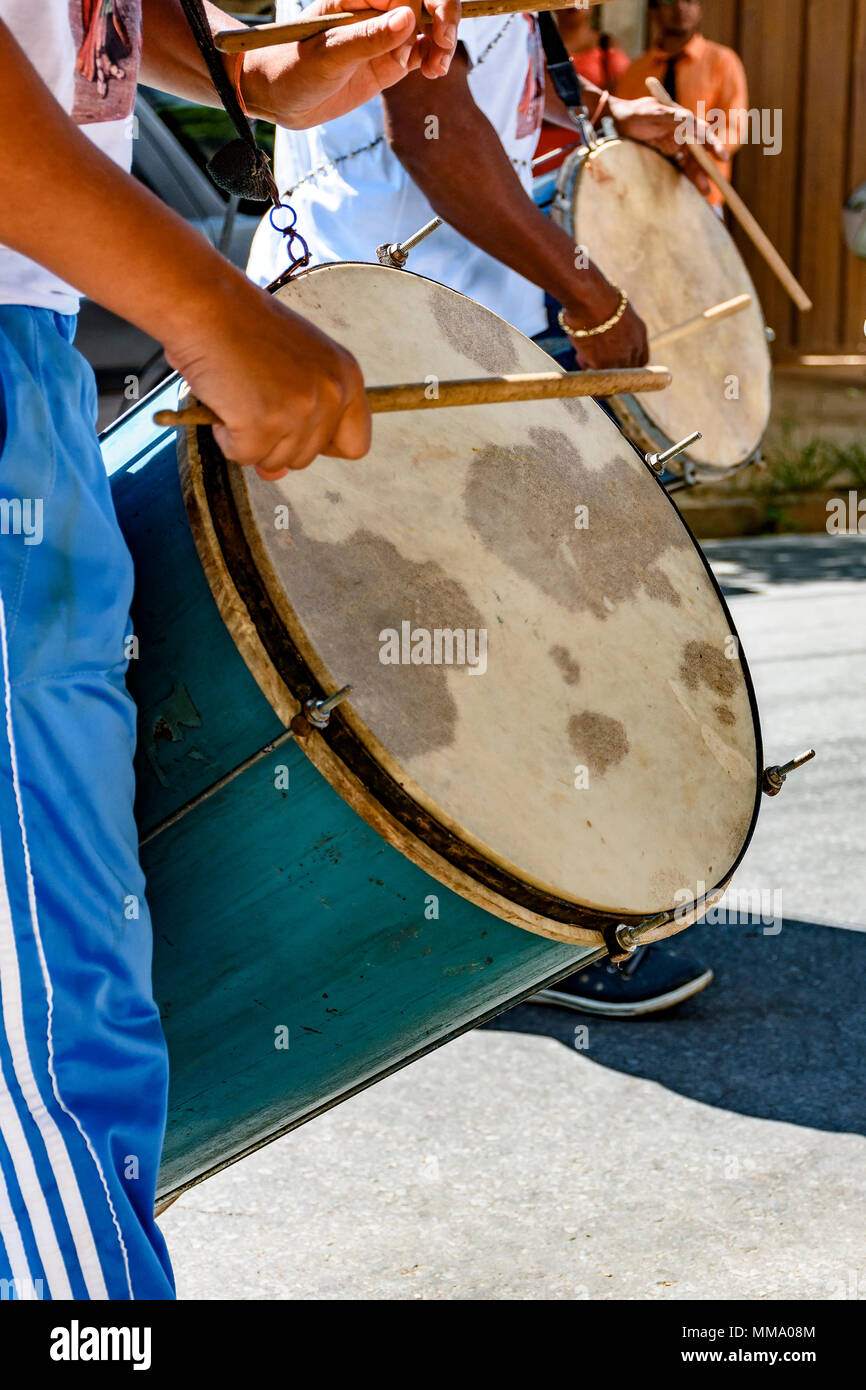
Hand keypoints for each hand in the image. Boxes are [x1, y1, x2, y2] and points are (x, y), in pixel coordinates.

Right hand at [165, 273, 369, 478]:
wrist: (204, 303)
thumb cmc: (241, 327)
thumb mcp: (291, 364)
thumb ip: (299, 416)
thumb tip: (278, 472)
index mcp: (347, 376)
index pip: (355, 443)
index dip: (323, 445)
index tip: (298, 429)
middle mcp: (331, 395)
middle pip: (308, 458)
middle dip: (276, 440)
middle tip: (254, 398)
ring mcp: (299, 411)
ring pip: (275, 462)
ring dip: (249, 438)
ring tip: (238, 394)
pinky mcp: (264, 424)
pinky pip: (243, 456)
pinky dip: (225, 437)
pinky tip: (222, 400)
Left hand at [246, 0, 460, 129]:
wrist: (280, 98)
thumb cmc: (292, 69)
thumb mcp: (327, 55)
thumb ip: (367, 38)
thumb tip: (407, 19)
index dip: (416, 11)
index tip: (407, 50)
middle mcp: (375, 8)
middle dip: (444, 16)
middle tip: (444, 47)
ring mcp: (385, 33)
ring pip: (429, 23)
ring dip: (444, 41)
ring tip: (437, 69)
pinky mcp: (391, 58)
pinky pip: (423, 49)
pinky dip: (435, 58)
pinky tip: (432, 72)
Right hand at [560, 275, 648, 369]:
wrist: (591, 298)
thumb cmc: (597, 297)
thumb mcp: (614, 311)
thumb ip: (615, 326)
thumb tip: (602, 336)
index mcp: (639, 332)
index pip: (641, 359)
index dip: (628, 363)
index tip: (617, 363)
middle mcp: (634, 347)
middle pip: (628, 371)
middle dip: (613, 369)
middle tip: (597, 363)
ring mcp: (620, 358)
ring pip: (611, 375)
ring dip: (597, 367)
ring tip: (584, 354)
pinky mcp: (604, 365)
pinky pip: (595, 372)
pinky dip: (585, 364)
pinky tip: (579, 354)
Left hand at [608, 94, 725, 197]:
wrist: (614, 122)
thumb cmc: (634, 114)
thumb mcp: (653, 112)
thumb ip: (672, 117)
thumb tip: (692, 121)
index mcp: (683, 120)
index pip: (704, 134)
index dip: (714, 145)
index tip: (722, 157)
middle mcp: (682, 133)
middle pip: (699, 152)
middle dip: (707, 168)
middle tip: (711, 184)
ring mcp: (674, 146)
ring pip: (691, 163)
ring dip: (698, 176)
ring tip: (705, 192)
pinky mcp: (665, 157)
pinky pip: (680, 168)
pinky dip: (687, 178)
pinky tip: (693, 189)